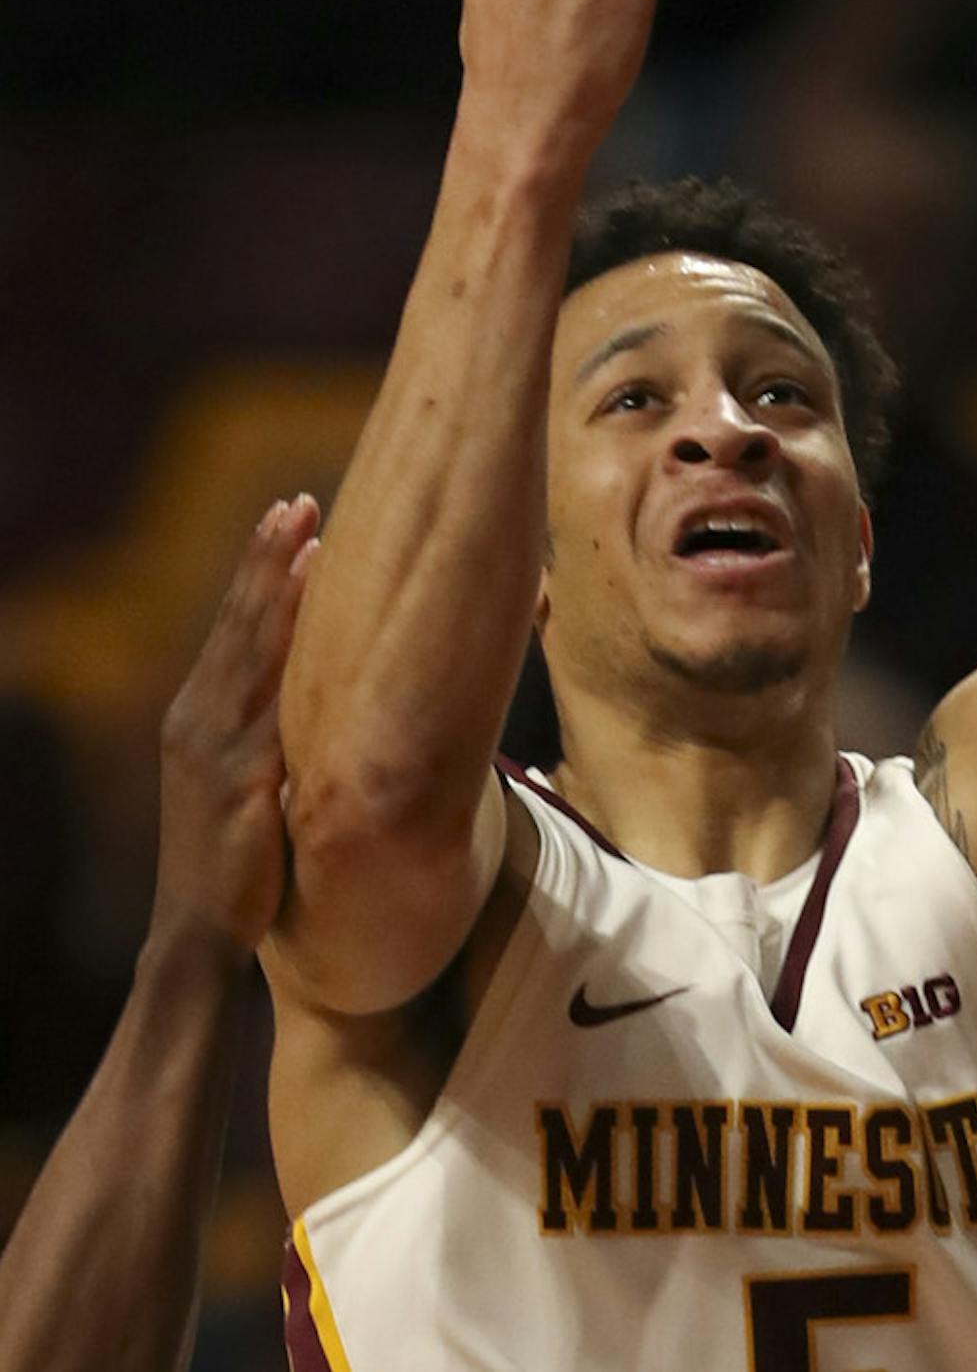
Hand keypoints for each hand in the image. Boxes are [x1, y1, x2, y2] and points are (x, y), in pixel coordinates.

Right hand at [150, 496, 319, 954]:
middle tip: (300, 502)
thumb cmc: (236, 861)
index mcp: (198, 714)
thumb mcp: (247, 780)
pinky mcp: (242, 782)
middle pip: (241, 622)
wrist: (200, 933)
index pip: (234, 624)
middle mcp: (200, 720)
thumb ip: (271, 732)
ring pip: (253, 654)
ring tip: (310, 538)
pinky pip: (275, 711)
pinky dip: (293, 664)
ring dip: (281, 594)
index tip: (287, 513)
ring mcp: (217, 749)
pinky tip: (319, 633)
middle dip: (268, 558)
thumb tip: (319, 688)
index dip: (259, 567)